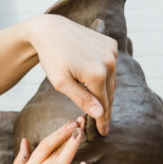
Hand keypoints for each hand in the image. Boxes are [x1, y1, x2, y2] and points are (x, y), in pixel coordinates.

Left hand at [30, 15, 117, 135]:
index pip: (103, 104)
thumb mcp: (62, 83)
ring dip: (105, 91)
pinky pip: (110, 65)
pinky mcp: (110, 44)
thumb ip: (82, 99)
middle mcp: (109, 61)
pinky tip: (97, 82)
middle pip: (109, 93)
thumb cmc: (52, 58)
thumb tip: (101, 113)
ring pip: (111, 80)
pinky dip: (105, 75)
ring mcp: (111, 51)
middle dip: (105, 108)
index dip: (103, 120)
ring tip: (100, 107)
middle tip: (103, 125)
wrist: (50, 30)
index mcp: (97, 73)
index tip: (103, 133)